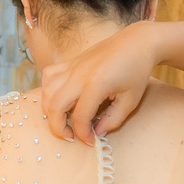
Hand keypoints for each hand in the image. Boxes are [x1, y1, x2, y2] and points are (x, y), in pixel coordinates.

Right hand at [41, 21, 158, 143]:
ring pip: (47, 92)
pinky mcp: (69, 62)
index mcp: (97, 84)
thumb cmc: (137, 70)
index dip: (83, 134)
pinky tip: (61, 98)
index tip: (91, 141)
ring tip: (64, 120)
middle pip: (55, 106)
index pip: (80, 117)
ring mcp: (72, 66)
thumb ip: (113, 119)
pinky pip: (48, 76)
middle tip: (71, 136)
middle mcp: (79, 74)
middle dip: (59, 127)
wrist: (136, 42)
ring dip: (51, 111)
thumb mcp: (130, 100)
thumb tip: (97, 132)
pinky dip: (48, 91)